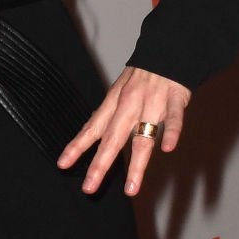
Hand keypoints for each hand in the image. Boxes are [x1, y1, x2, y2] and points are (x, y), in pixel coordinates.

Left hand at [56, 65, 190, 196]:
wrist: (167, 49)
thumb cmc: (142, 76)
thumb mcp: (118, 92)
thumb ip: (108, 116)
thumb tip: (89, 138)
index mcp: (114, 103)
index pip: (92, 128)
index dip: (77, 146)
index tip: (63, 164)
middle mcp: (129, 105)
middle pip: (113, 139)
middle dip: (100, 164)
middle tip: (89, 188)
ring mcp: (152, 103)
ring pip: (143, 137)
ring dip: (137, 164)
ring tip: (131, 189)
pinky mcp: (175, 100)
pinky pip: (174, 119)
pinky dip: (172, 132)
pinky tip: (168, 148)